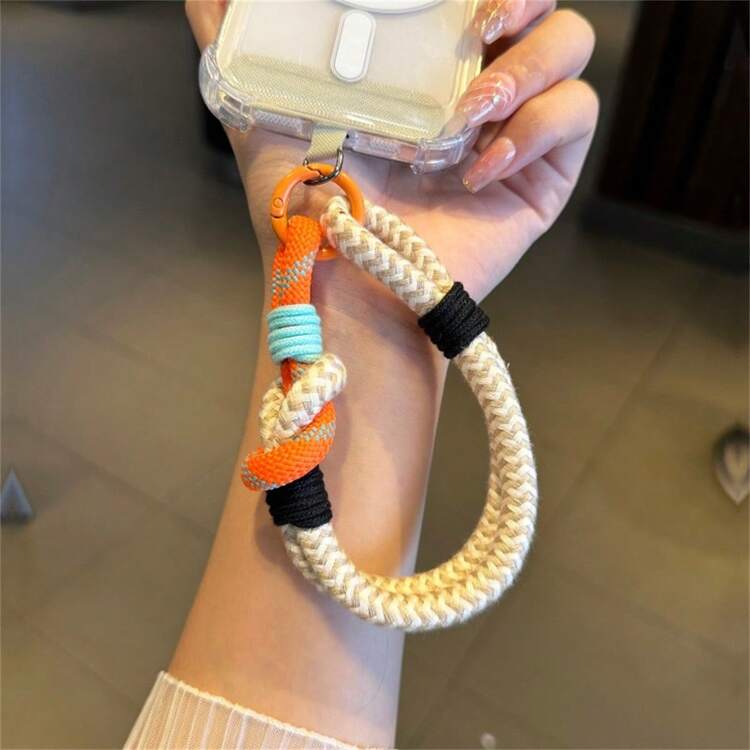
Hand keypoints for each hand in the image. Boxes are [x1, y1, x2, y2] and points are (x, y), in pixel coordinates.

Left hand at [187, 0, 596, 301]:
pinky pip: (577, 118)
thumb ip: (235, 40)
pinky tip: (478, 169)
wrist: (348, 286)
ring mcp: (514, 131)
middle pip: (539, 6)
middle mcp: (474, 89)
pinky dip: (537, 130)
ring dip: (528, 68)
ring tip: (469, 114)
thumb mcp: (262, 111)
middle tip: (482, 23)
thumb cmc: (306, 205)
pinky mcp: (540, 177)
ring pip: (571, 51)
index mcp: (423, 64)